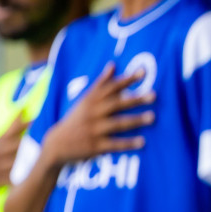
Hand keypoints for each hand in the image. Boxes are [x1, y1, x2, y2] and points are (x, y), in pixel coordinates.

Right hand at [41, 64, 155, 165]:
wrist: (56, 145)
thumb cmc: (76, 119)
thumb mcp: (85, 100)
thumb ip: (101, 83)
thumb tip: (113, 64)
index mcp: (91, 100)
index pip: (111, 87)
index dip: (127, 79)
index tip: (143, 72)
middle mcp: (93, 113)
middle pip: (116, 104)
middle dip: (135, 99)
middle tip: (154, 95)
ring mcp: (94, 130)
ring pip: (117, 124)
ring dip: (135, 120)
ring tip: (153, 117)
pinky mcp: (95, 147)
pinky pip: (114, 144)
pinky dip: (128, 143)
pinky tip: (143, 142)